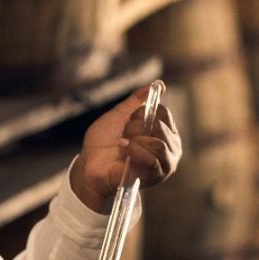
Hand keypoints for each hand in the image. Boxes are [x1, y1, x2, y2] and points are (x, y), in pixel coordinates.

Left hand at [70, 82, 181, 212]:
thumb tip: (159, 83)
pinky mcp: (156, 175)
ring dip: (135, 141)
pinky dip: (135, 151)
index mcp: (162, 130)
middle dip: (136, 127)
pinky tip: (124, 150)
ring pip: (158, 144)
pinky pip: (153, 159)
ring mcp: (164, 162)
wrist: (90, 164)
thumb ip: (138, 100)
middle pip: (160, 126)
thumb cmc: (104, 141)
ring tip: (122, 144)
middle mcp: (169, 146)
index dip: (142, 112)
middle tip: (123, 135)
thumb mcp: (120, 114)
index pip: (163, 113)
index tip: (128, 120)